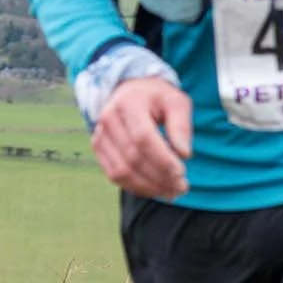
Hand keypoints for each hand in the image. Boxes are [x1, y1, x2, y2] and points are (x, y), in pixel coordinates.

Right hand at [92, 76, 191, 198]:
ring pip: (121, 171)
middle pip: (133, 158)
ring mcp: (100, 134)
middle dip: (159, 177)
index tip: (182, 173)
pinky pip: (114, 175)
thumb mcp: (176, 102)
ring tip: (171, 192)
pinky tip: (155, 189)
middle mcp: (108, 118)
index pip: (143, 138)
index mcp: (129, 103)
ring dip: (148, 187)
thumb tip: (184, 154)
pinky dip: (135, 186)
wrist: (131, 90)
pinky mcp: (98, 147)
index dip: (162, 159)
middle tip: (182, 188)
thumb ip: (181, 125)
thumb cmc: (158, 97)